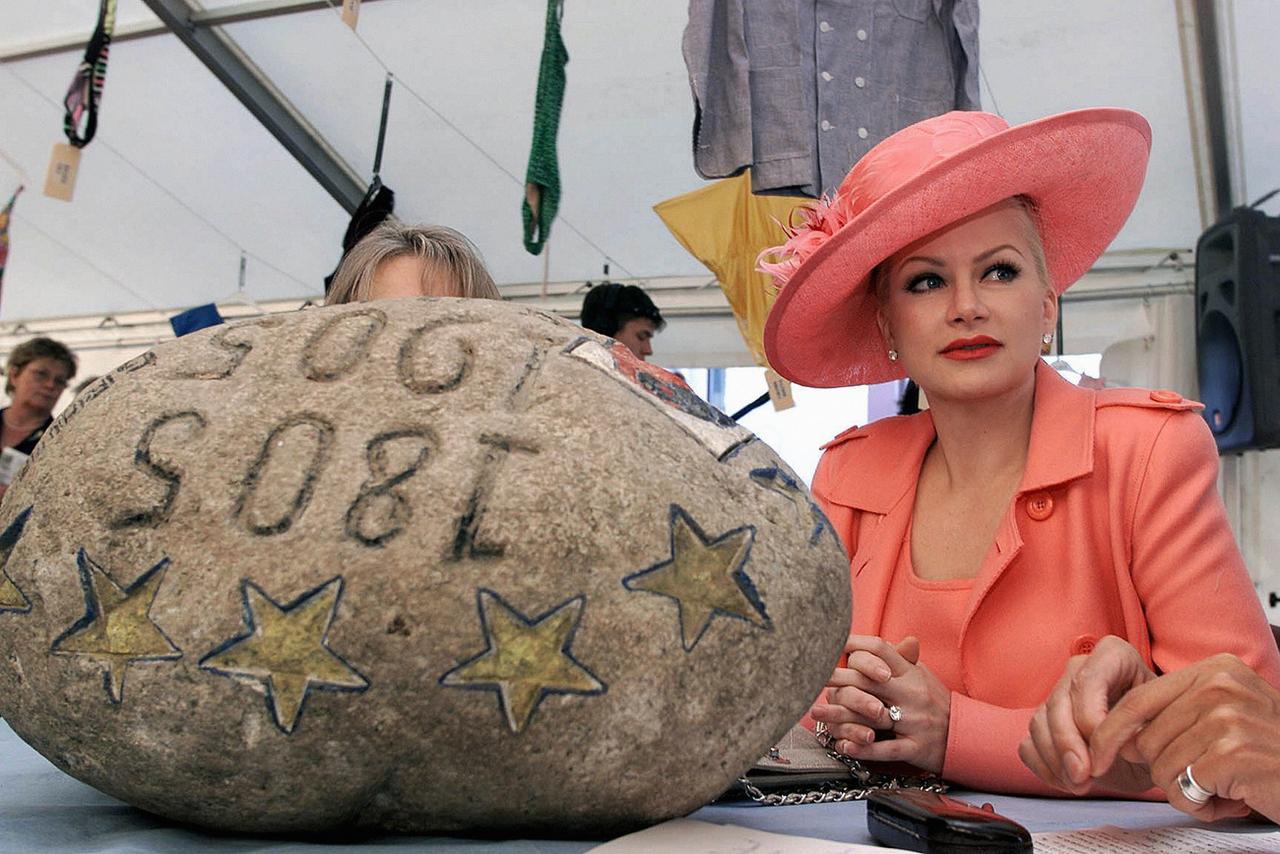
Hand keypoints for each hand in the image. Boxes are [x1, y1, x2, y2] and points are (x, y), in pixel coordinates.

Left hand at [809, 634, 949, 772]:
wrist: (967, 735)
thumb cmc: (935, 702)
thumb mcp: (920, 675)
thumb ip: (898, 658)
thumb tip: (872, 641)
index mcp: (911, 673)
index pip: (880, 650)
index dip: (854, 645)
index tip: (830, 644)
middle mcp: (911, 694)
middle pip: (868, 680)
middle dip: (837, 677)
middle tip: (810, 675)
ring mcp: (914, 721)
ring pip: (872, 715)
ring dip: (840, 715)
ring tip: (816, 712)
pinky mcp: (916, 747)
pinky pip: (886, 749)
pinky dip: (863, 748)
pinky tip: (843, 745)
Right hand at [1019, 635, 1155, 793]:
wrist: (1154, 749)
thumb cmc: (1162, 732)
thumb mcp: (1162, 729)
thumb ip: (1137, 732)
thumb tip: (1107, 749)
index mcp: (1114, 656)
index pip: (1087, 681)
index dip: (1090, 720)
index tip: (1104, 757)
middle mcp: (1080, 668)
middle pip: (1058, 704)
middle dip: (1068, 745)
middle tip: (1084, 777)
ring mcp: (1057, 694)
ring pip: (1039, 724)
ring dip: (1056, 761)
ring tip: (1082, 785)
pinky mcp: (1043, 723)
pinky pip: (1028, 744)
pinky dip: (1045, 768)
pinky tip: (1068, 782)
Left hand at [1090, 653, 1279, 821]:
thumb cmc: (1271, 754)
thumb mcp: (1225, 716)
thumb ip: (1176, 715)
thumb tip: (1119, 738)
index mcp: (1216, 671)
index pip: (1139, 699)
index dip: (1110, 731)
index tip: (1096, 754)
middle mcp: (1220, 687)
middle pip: (1146, 738)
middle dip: (1164, 770)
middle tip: (1203, 778)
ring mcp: (1227, 718)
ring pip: (1160, 766)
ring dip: (1184, 790)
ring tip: (1220, 786)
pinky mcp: (1233, 753)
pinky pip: (1182, 788)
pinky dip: (1199, 805)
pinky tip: (1229, 800)